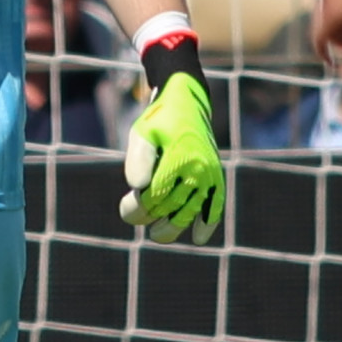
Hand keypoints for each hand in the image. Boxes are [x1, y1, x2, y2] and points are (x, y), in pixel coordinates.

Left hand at [118, 69, 223, 244]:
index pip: (156, 194)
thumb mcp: (142, 133)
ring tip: (158, 235)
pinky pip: (215, 204)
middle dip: (150, 216)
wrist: (186, 103)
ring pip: (191, 210)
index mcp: (180, 157)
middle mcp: (199, 168)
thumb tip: (137, 186)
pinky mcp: (216, 177)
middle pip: (171, 205)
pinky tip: (199, 238)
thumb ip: (139, 158)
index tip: (125, 209)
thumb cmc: (159, 120)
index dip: (139, 207)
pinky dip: (208, 222)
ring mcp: (210, 174)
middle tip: (131, 218)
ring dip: (174, 226)